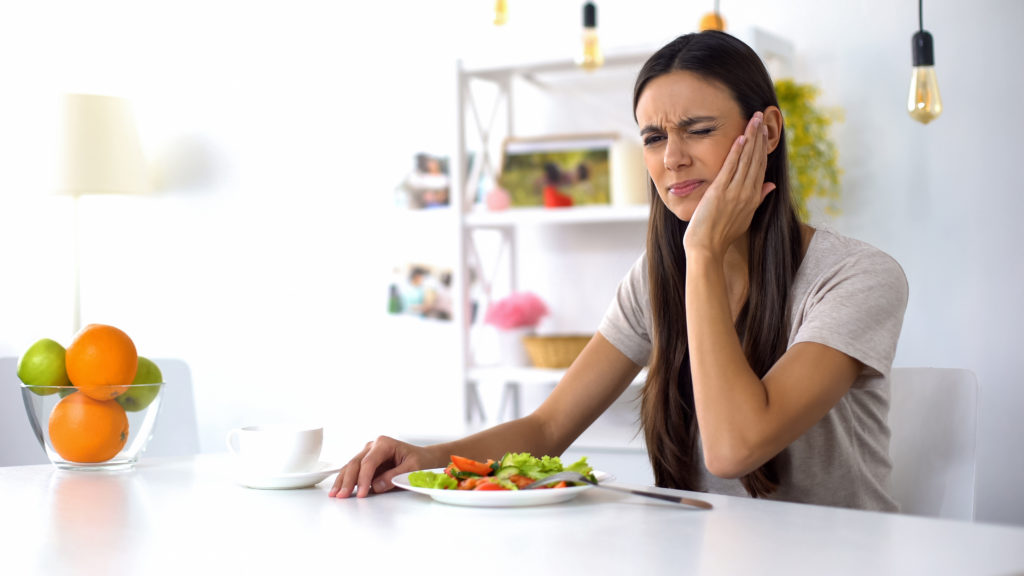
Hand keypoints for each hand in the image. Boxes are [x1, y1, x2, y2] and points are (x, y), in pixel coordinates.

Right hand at [328, 435, 434, 497]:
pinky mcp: (366, 463)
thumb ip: (394, 476)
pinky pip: (353, 471)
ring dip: (342, 481)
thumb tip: (375, 486)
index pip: (369, 462)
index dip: (364, 478)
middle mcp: (373, 446)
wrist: (425, 458)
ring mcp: (367, 454)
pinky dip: (346, 480)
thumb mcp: (413, 469)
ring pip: (350, 466)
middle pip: (355, 463)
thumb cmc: (421, 461)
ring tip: (335, 494)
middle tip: (342, 495)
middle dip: (348, 480)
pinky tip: (338, 489)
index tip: (362, 493)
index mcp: (384, 443)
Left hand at [683, 110, 776, 258]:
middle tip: (761, 116)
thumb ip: (758, 199)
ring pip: (746, 160)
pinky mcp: (720, 192)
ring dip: (751, 138)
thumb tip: (771, 185)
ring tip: (754, 119)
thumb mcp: (744, 217)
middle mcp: (747, 194)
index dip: (763, 148)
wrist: (707, 248)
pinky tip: (740, 137)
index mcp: (754, 199)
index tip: (764, 131)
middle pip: (756, 159)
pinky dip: (736, 152)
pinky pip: (730, 168)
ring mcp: (734, 193)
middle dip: (759, 137)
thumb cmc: (721, 235)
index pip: (761, 167)